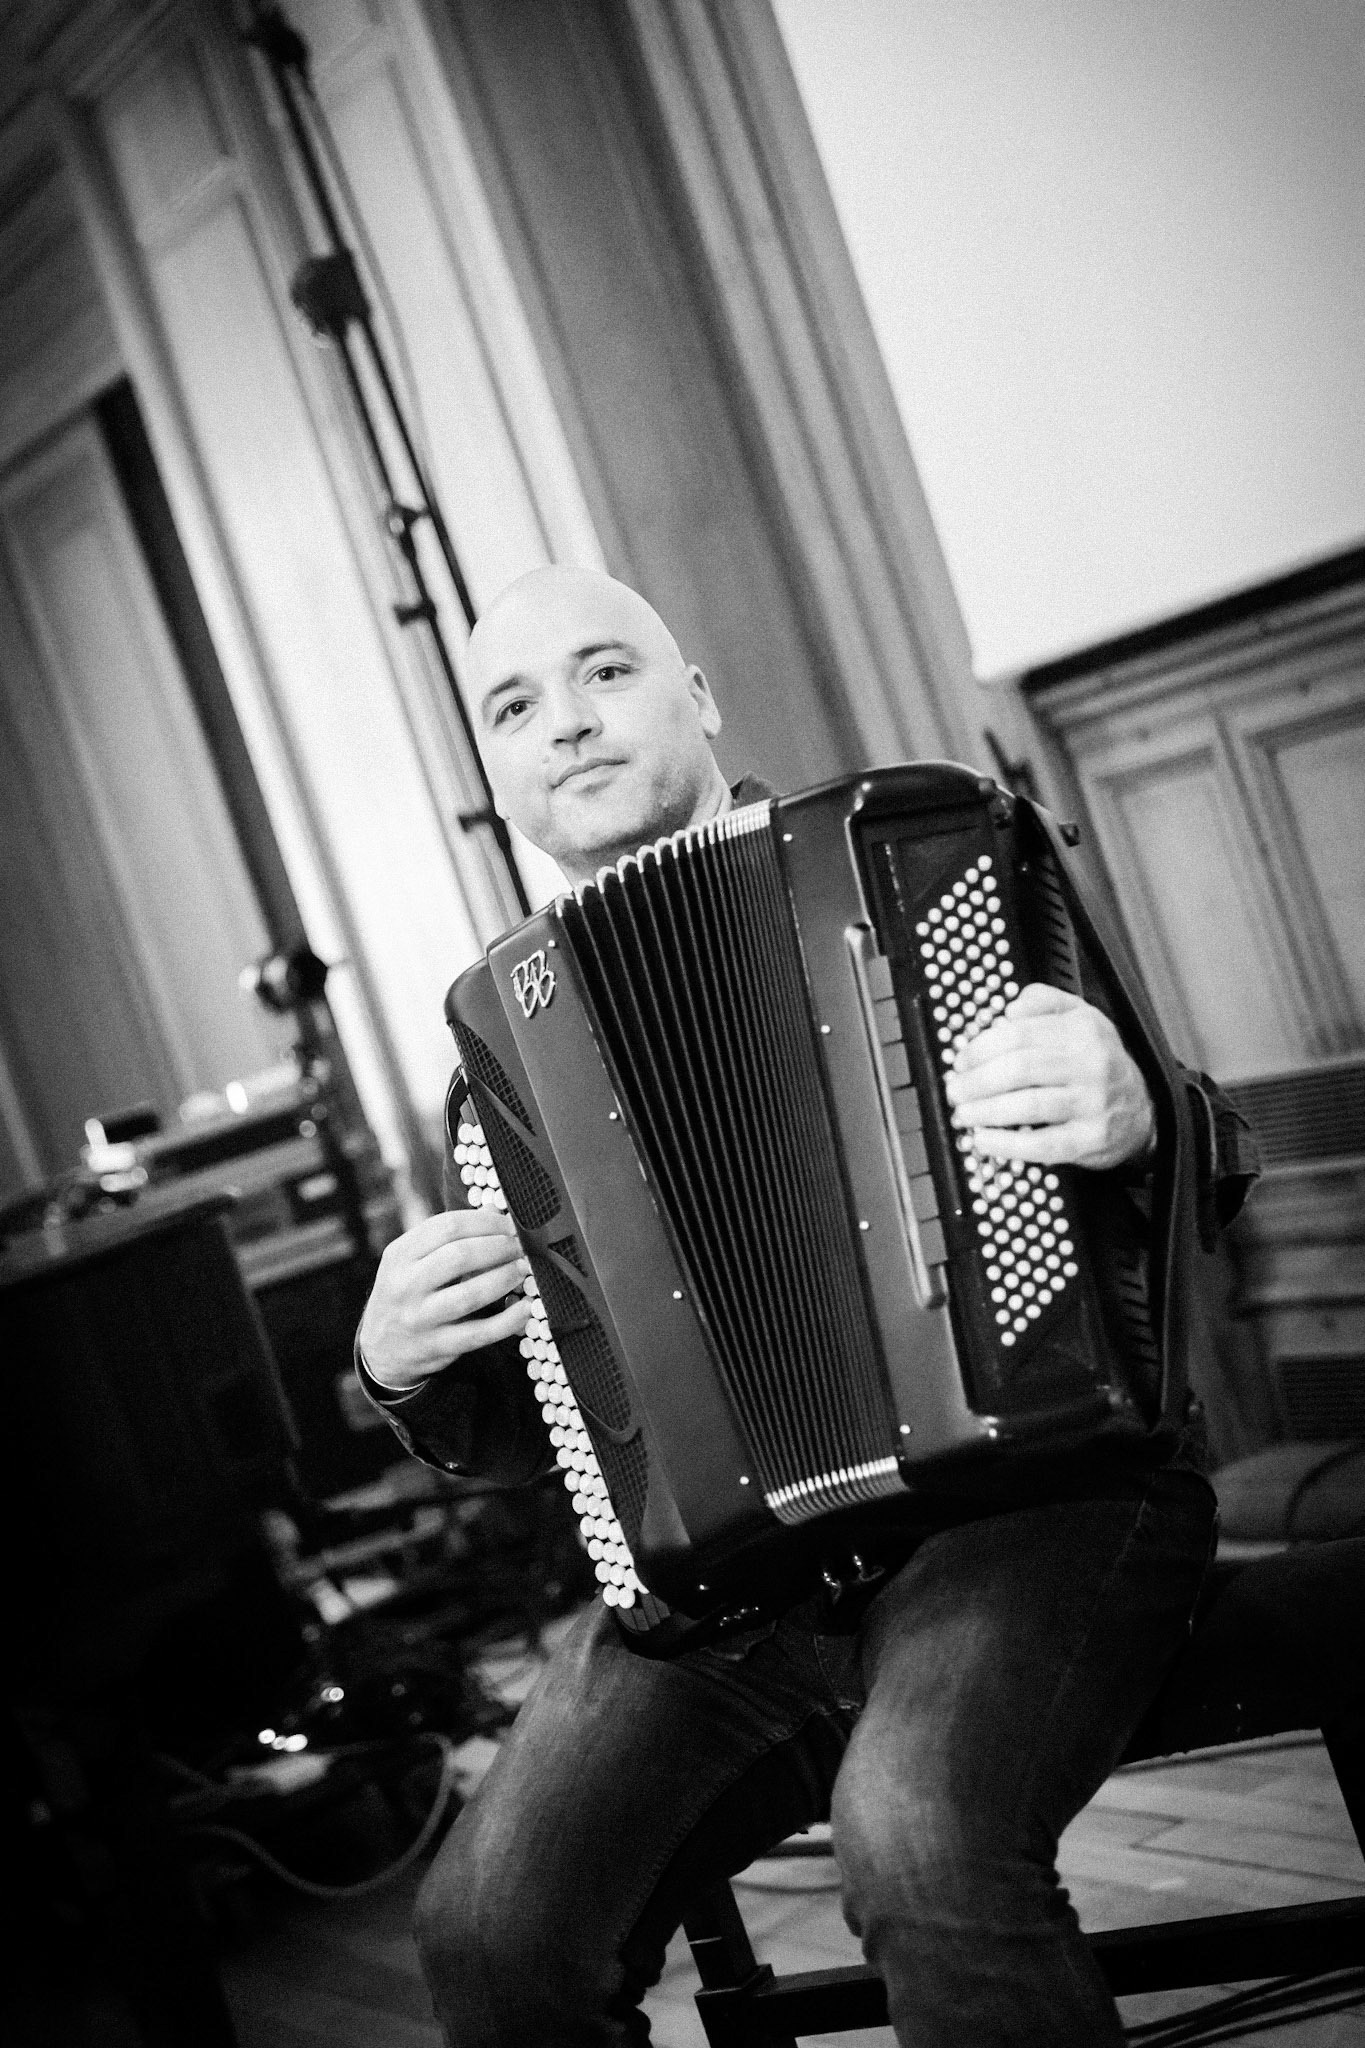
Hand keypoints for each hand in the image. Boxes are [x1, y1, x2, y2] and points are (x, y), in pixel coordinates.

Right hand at [358, 1208, 532, 1390]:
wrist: (379, 1348)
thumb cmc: (406, 1293)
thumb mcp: (412, 1260)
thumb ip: (447, 1237)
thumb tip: (493, 1212)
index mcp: (400, 1254)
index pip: (447, 1226)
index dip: (486, 1222)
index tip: (508, 1224)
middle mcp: (406, 1285)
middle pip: (460, 1256)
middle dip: (499, 1247)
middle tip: (520, 1247)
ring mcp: (420, 1318)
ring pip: (470, 1294)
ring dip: (505, 1278)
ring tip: (523, 1270)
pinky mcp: (437, 1346)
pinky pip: (479, 1333)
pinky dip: (508, 1321)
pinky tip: (526, 1308)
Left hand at [942, 983, 1155, 1171]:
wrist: (1144, 1107)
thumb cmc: (1100, 1062)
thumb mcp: (1081, 1017)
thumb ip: (1044, 1002)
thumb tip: (1008, 1010)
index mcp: (1082, 1030)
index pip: (1019, 1034)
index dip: (981, 1048)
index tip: (961, 1061)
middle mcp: (1090, 1064)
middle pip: (1019, 1069)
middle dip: (976, 1082)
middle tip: (955, 1090)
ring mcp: (1091, 1103)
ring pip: (1027, 1106)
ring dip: (985, 1112)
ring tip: (963, 1114)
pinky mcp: (1089, 1139)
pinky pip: (1042, 1145)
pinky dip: (1007, 1144)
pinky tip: (984, 1140)